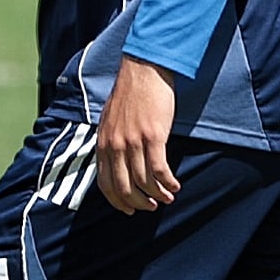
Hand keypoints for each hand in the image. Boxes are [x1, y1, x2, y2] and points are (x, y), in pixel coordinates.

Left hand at [98, 57, 181, 213]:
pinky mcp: (154, 137)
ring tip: (167, 197)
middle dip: (139, 203)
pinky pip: (160, 169)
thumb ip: (111, 142)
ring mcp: (134, 142)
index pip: (106, 183)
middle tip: (151, 207)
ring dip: (157, 194)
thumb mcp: (109, 120)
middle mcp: (116, 146)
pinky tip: (175, 185)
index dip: (118, 201)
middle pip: (124, 187)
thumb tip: (116, 162)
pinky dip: (168, 182)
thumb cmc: (130, 93)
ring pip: (144, 181)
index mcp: (104, 143)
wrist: (143, 71)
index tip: (130, 208)